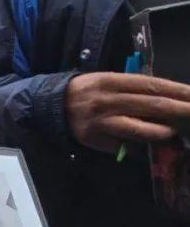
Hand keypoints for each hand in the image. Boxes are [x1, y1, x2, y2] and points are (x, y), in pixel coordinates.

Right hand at [66, 72, 189, 153]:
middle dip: (179, 109)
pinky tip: (138, 146)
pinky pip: (120, 145)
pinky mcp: (92, 138)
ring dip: (160, 131)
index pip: (151, 84)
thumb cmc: (86, 91)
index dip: (176, 90)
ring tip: (172, 132)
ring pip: (138, 128)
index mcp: (110, 81)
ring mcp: (99, 121)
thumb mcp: (107, 81)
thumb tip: (166, 100)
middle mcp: (106, 100)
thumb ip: (132, 89)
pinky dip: (133, 146)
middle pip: (150, 105)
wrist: (50, 106)